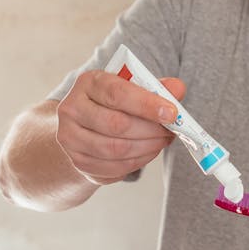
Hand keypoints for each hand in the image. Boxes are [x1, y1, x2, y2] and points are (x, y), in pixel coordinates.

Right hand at [56, 69, 185, 184]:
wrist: (85, 124)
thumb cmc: (114, 102)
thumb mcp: (133, 87)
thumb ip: (156, 87)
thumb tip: (177, 89)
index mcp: (89, 83)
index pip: (118, 94)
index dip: (147, 105)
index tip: (172, 113)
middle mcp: (72, 108)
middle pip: (117, 124)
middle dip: (151, 130)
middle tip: (170, 131)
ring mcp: (70, 137)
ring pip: (116, 149)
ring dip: (147, 148)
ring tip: (162, 141)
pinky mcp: (78, 161)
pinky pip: (113, 167)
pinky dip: (138, 162)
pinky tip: (148, 152)